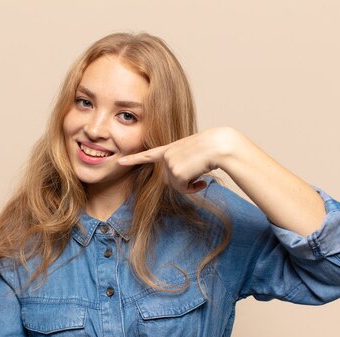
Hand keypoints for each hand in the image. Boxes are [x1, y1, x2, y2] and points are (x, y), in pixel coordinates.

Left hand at [118, 127, 243, 193]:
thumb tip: (179, 178)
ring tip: (200, 171)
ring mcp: (170, 164)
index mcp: (169, 148)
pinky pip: (183, 189)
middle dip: (181, 181)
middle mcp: (166, 156)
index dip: (134, 159)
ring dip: (189, 184)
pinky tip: (201, 178)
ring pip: (177, 185)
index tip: (120, 161)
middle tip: (195, 172)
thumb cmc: (211, 147)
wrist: (219, 145)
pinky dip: (193, 188)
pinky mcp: (176, 173)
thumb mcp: (190, 151)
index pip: (148, 154)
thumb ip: (180, 161)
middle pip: (168, 180)